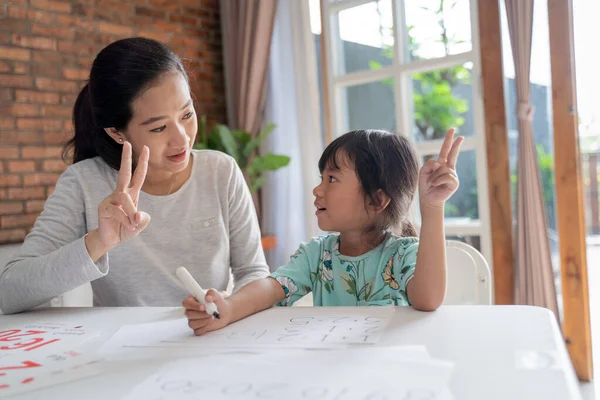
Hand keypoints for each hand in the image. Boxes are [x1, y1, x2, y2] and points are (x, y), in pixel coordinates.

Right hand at [86, 142, 150, 259]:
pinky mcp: (104, 207)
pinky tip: (128, 227)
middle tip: (127, 143)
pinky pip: (118, 211)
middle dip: (126, 158)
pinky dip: (126, 220)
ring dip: (132, 213)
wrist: (110, 240)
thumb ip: (143, 220)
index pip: (138, 175)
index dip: (142, 162)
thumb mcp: (139, 225)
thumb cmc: (126, 229)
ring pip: (125, 199)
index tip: (145, 148)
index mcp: (131, 194)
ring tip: (133, 224)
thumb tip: (138, 215)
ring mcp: (111, 199)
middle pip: (124, 173)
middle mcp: (120, 193)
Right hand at [183, 290, 231, 334]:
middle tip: (211, 312)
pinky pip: (197, 331)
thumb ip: (212, 294)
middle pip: (189, 314)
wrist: (225, 312)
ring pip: (192, 323)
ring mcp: (193, 320)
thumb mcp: (217, 295)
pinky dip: (205, 328)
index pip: (186, 303)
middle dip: (201, 314)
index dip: (194, 305)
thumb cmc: (218, 302)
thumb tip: (207, 298)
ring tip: (213, 317)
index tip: (204, 306)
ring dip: (204, 320)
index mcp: (192, 300)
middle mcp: (191, 310)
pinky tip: (210, 323)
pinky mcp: (197, 328)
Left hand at [419, 128, 462, 209]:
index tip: (453, 130)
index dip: (449, 140)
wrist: (428, 199)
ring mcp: (453, 175)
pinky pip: (445, 176)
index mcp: (441, 163)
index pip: (445, 150)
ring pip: (443, 168)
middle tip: (461, 136)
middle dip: (456, 144)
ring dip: (434, 176)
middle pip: (453, 153)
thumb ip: (429, 164)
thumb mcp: (423, 172)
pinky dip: (437, 180)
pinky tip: (435, 185)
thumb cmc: (426, 185)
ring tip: (431, 183)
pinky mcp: (454, 182)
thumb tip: (439, 162)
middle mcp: (448, 168)